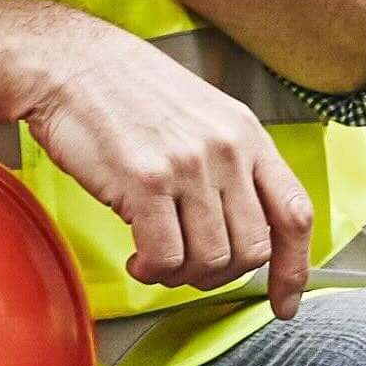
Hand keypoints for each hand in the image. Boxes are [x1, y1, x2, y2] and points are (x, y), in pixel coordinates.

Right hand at [18, 12, 311, 311]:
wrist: (70, 63)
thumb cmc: (127, 89)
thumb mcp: (201, 114)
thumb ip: (229, 164)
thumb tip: (241, 226)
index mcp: (247, 134)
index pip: (294, 213)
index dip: (294, 269)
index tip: (285, 302)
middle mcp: (226, 149)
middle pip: (253, 248)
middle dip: (220, 274)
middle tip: (189, 268)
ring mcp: (188, 165)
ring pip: (211, 260)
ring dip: (182, 274)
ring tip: (156, 258)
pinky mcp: (146, 181)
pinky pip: (166, 257)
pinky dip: (152, 270)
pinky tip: (137, 257)